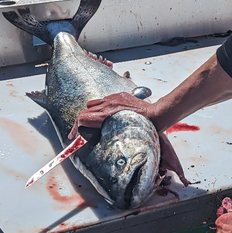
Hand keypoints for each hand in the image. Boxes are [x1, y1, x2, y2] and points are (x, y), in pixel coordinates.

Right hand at [68, 93, 190, 185]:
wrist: (157, 114)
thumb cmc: (142, 128)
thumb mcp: (121, 134)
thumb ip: (106, 133)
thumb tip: (95, 136)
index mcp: (107, 116)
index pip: (82, 119)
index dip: (75, 129)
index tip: (73, 137)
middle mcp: (108, 105)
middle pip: (85, 112)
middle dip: (80, 123)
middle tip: (79, 133)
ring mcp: (113, 98)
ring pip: (92, 104)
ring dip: (91, 113)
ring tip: (94, 123)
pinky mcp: (119, 95)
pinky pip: (104, 99)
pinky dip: (102, 107)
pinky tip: (108, 115)